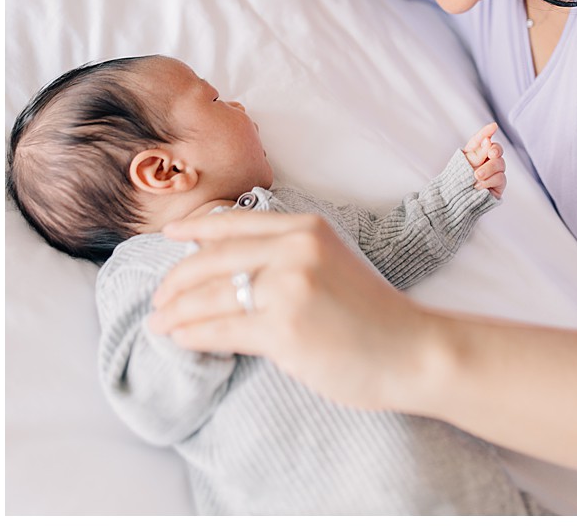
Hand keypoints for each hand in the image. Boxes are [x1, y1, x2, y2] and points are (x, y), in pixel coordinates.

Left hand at [149, 211, 433, 411]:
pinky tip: (181, 338)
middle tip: (158, 297)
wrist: (418, 353)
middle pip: (212, 260)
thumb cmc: (374, 315)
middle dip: (176, 280)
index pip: (234, 222)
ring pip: (210, 296)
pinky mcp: (284, 329)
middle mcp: (295, 250)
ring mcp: (289, 289)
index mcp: (305, 228)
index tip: (168, 235)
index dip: (194, 228)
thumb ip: (284, 254)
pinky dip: (194, 334)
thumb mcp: (330, 262)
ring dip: (177, 312)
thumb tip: (219, 256)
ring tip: (160, 322)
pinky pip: (221, 329)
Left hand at [463, 122, 505, 197]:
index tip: (493, 126)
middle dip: (495, 149)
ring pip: (500, 164)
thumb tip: (488, 140)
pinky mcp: (498, 185)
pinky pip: (500, 178)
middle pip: (496, 150)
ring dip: (488, 169)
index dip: (487, 132)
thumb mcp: (464, 164)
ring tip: (476, 177)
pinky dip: (489, 181)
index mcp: (474, 153)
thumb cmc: (456, 181)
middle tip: (491, 153)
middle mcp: (487, 160)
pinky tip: (479, 186)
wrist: (453, 201)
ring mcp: (494, 172)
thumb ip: (477, 153)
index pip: (482, 140)